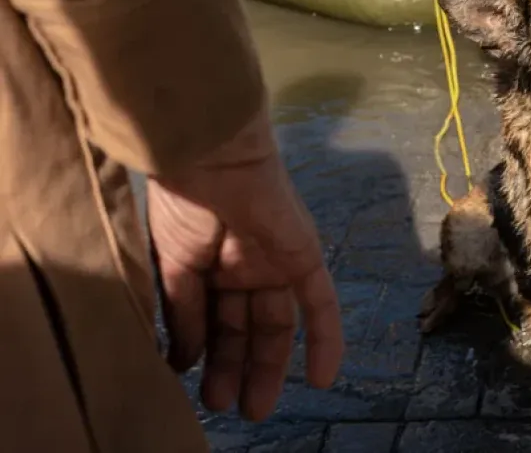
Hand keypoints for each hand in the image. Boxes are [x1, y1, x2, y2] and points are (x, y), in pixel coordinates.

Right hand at [148, 105, 342, 420]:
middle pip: (245, 326)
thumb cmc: (183, 200)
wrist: (211, 154)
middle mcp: (244, 265)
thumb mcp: (174, 265)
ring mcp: (275, 261)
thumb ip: (184, 313)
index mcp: (208, 263)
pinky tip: (321, 378)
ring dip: (266, 365)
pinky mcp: (305, 254)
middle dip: (235, 367)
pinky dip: (325, 338)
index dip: (206, 354)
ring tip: (251, 408)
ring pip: (276, 323)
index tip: (194, 387)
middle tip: (224, 406)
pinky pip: (320, 302)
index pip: (212, 317)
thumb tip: (181, 360)